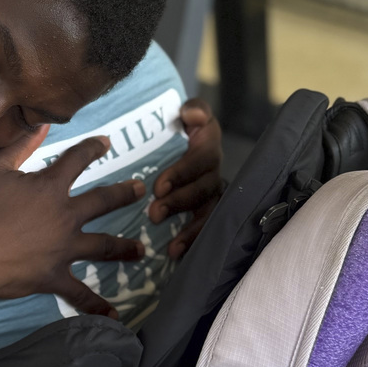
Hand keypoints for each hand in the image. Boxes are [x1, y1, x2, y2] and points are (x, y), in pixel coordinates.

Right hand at [0, 127, 145, 316]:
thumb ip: (18, 146)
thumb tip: (40, 124)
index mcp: (50, 188)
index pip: (77, 161)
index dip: (93, 148)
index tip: (107, 142)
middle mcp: (65, 217)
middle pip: (102, 202)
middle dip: (124, 194)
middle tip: (141, 189)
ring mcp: (63, 249)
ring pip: (103, 246)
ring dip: (124, 247)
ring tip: (141, 249)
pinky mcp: (54, 277)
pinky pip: (80, 293)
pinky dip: (97, 306)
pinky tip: (114, 316)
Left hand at [149, 97, 223, 257]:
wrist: (178, 139)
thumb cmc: (179, 126)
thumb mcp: (188, 114)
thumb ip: (194, 111)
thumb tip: (192, 115)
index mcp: (208, 146)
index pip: (201, 160)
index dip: (181, 174)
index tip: (158, 187)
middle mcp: (213, 172)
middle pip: (203, 191)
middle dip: (179, 204)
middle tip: (154, 214)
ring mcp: (211, 194)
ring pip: (208, 214)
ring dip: (190, 231)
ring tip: (172, 248)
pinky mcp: (206, 212)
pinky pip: (206, 229)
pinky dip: (194, 243)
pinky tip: (178, 256)